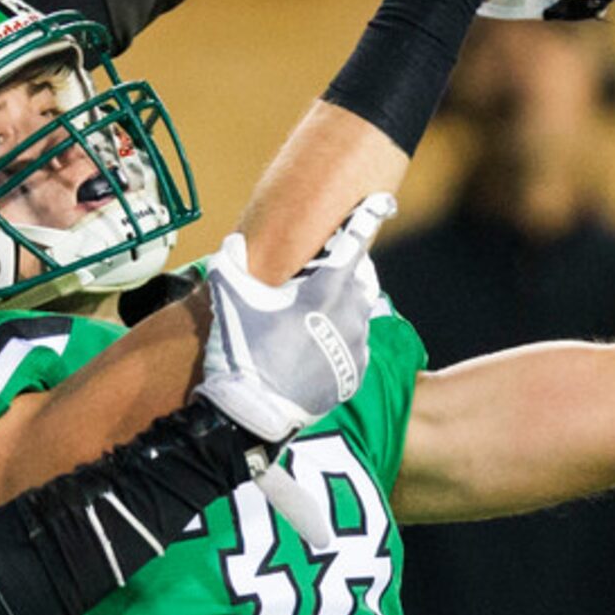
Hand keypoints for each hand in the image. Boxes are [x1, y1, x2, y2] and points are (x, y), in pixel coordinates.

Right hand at [195, 192, 390, 444]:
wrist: (252, 413)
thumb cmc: (242, 351)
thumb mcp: (232, 300)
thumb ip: (232, 263)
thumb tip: (234, 243)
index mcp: (326, 290)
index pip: (354, 243)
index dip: (368, 217)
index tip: (383, 202)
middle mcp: (350, 315)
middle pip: (361, 279)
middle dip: (346, 271)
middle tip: (321, 276)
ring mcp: (355, 348)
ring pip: (359, 315)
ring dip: (342, 308)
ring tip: (314, 318)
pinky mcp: (353, 376)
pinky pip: (356, 348)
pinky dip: (341, 341)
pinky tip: (317, 347)